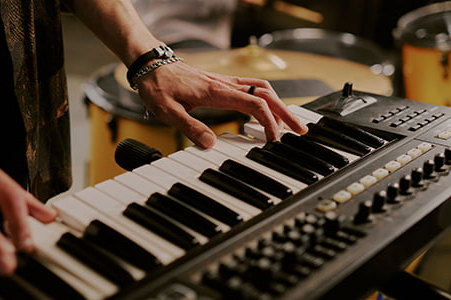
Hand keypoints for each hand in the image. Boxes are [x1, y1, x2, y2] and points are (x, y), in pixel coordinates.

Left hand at [135, 61, 307, 147]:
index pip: (254, 104)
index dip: (268, 122)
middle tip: (300, 131)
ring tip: (288, 123)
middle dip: (286, 113)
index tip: (273, 140)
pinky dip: (266, 99)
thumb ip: (189, 128)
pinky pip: (251, 88)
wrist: (150, 64)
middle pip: (266, 95)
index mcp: (215, 91)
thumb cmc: (157, 85)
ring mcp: (225, 82)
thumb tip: (210, 145)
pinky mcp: (221, 84)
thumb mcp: (167, 111)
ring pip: (261, 89)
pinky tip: (266, 112)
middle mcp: (225, 84)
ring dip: (278, 104)